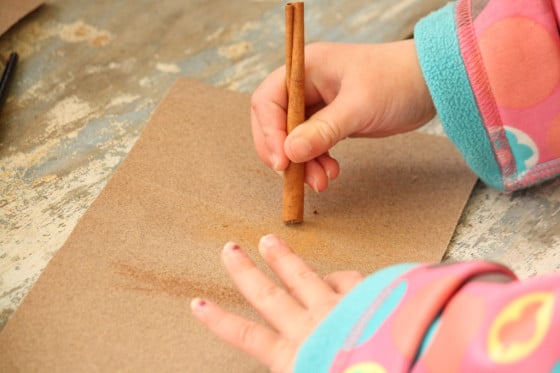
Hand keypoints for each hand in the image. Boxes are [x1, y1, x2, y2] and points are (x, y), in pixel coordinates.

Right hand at [191, 234, 363, 372]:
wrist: (408, 365)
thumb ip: (300, 364)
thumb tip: (290, 363)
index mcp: (297, 358)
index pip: (248, 337)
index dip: (220, 321)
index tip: (199, 304)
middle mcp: (312, 328)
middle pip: (268, 296)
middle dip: (246, 272)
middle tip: (230, 250)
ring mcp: (339, 308)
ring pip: (303, 277)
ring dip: (284, 259)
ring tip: (270, 241)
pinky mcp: (366, 297)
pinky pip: (348, 281)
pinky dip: (341, 279)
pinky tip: (340, 277)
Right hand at [251, 39, 434, 191]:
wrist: (430, 84)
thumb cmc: (397, 81)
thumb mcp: (359, 106)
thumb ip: (324, 130)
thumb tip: (290, 153)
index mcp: (305, 69)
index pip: (268, 101)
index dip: (269, 133)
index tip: (282, 162)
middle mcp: (305, 85)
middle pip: (275, 123)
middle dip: (284, 153)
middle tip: (295, 177)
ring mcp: (317, 104)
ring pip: (293, 139)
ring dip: (302, 164)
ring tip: (321, 182)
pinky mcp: (330, 120)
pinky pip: (311, 145)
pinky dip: (316, 162)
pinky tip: (331, 173)